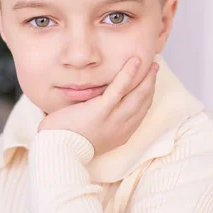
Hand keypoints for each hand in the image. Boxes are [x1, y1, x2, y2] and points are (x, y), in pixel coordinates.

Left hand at [37, 57, 159, 156]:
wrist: (57, 152)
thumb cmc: (67, 142)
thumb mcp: (92, 135)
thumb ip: (101, 123)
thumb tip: (99, 108)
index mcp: (121, 134)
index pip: (141, 112)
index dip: (148, 95)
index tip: (150, 83)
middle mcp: (122, 127)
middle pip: (143, 102)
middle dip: (151, 83)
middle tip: (154, 68)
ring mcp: (113, 119)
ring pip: (137, 94)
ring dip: (146, 77)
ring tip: (150, 63)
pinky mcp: (101, 110)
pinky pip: (120, 88)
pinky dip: (130, 73)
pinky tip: (135, 61)